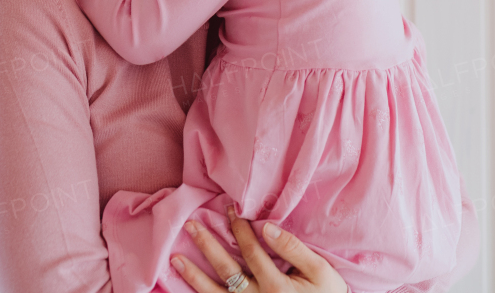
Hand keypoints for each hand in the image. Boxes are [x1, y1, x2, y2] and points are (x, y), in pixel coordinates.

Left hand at [170, 208, 349, 292]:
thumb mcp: (319, 270)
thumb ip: (293, 248)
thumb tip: (267, 226)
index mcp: (276, 286)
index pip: (251, 251)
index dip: (240, 227)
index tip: (230, 208)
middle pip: (226, 270)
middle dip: (207, 246)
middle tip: (190, 225)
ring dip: (193, 276)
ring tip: (175, 258)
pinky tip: (185, 286)